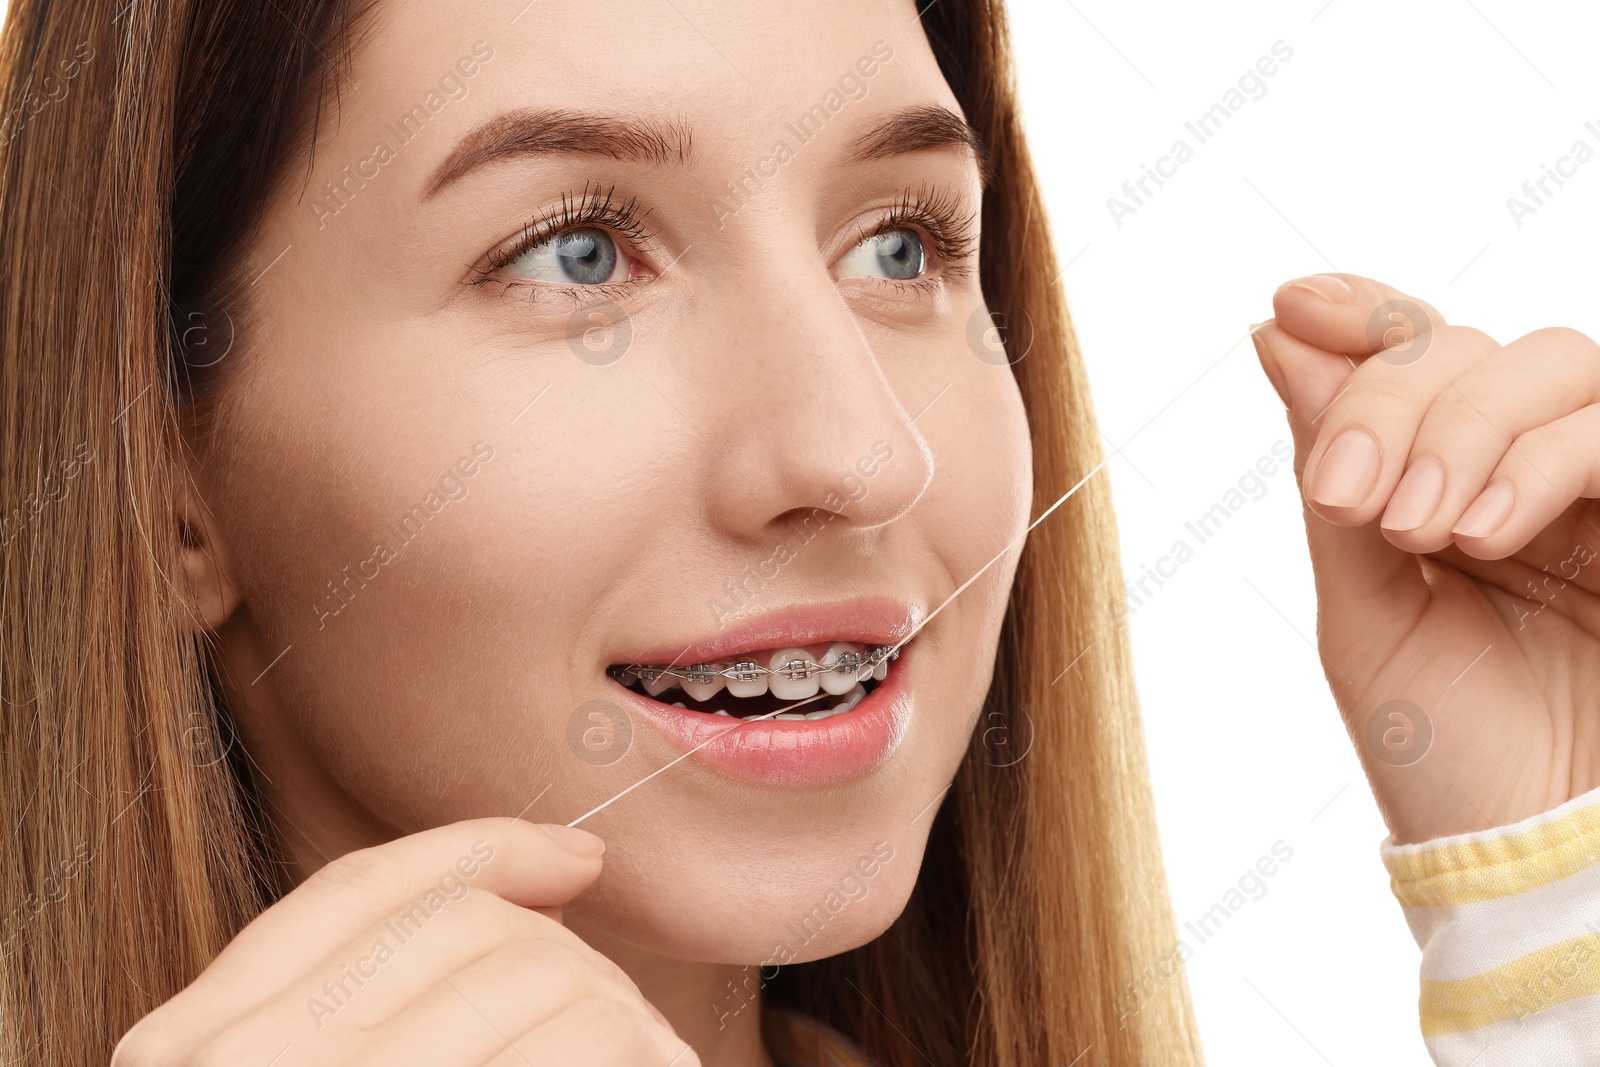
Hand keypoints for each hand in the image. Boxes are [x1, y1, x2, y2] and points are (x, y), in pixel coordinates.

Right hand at [111, 820, 697, 1065]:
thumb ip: (379, 1001)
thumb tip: (554, 873)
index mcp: (189, 1046)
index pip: (353, 890)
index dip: (478, 850)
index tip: (578, 852)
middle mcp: (232, 1061)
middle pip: (461, 925)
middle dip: (570, 957)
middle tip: (633, 1031)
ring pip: (536, 973)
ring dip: (620, 1020)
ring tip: (650, 1063)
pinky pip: (577, 1038)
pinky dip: (637, 1049)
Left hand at [1253, 273, 1599, 844]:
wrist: (1533, 857)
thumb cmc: (1447, 751)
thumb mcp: (1363, 604)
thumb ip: (1334, 471)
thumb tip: (1278, 334)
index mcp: (1453, 480)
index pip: (1421, 351)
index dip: (1364, 310)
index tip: (1291, 304)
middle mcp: (1535, 469)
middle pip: (1477, 345)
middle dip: (1396, 397)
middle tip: (1350, 495)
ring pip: (1557, 362)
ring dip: (1466, 428)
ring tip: (1419, 529)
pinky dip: (1545, 460)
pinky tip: (1481, 530)